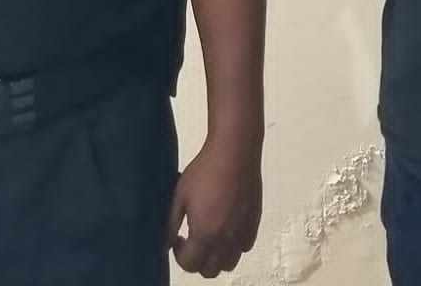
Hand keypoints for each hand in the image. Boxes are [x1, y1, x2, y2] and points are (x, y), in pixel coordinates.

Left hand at [167, 134, 263, 277]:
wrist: (235, 150)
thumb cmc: (204, 170)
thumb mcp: (180, 196)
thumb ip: (170, 225)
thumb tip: (165, 245)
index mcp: (204, 234)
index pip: (189, 265)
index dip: (179, 255)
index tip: (178, 238)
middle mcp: (225, 240)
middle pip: (210, 271)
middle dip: (197, 261)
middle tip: (192, 241)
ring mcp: (242, 232)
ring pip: (229, 262)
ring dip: (217, 257)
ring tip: (210, 236)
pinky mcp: (254, 221)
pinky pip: (245, 246)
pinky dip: (235, 245)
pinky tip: (227, 226)